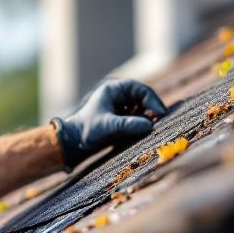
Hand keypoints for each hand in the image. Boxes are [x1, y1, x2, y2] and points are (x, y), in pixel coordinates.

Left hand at [52, 78, 166, 168]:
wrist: (73, 142)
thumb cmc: (87, 130)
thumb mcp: (109, 126)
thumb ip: (128, 124)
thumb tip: (150, 125)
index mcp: (114, 89)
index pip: (141, 90)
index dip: (153, 101)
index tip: (160, 114)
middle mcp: (117, 95)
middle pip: (143, 98)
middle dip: (151, 110)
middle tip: (158, 122)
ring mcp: (118, 106)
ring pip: (140, 109)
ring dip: (146, 117)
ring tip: (149, 128)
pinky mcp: (119, 118)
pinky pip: (135, 118)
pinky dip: (140, 124)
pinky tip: (141, 132)